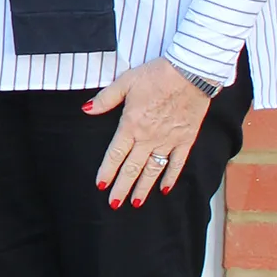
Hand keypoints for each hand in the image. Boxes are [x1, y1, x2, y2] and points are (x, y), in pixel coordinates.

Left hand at [84, 59, 211, 207]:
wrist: (190, 72)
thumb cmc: (157, 74)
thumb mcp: (126, 82)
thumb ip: (105, 99)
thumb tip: (86, 109)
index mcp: (131, 125)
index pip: (115, 154)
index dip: (107, 171)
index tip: (101, 185)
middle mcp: (148, 137)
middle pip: (132, 168)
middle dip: (122, 188)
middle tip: (114, 204)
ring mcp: (168, 140)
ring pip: (153, 170)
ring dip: (144, 188)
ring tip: (136, 203)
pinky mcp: (186, 139)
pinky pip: (177, 163)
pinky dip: (171, 177)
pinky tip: (165, 189)